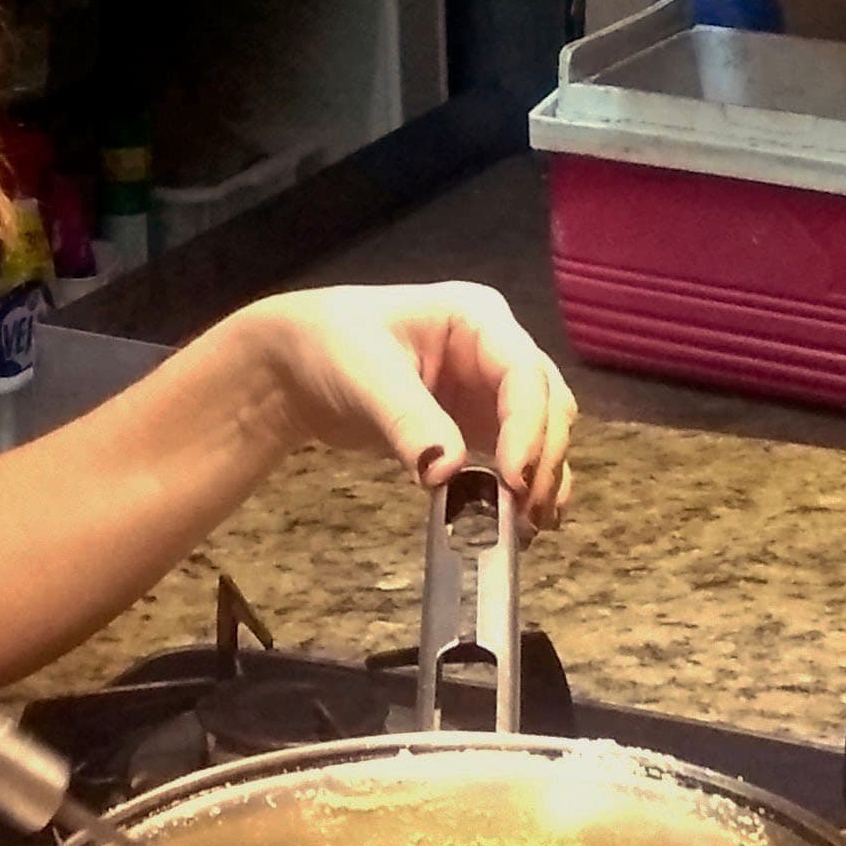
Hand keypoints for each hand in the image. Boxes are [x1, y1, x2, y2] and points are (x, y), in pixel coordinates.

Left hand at [227, 282, 577, 528]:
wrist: (298, 368)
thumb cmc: (330, 348)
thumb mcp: (365, 376)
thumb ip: (409, 422)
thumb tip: (447, 473)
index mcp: (477, 317)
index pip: (523, 372)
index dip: (528, 426)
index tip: (514, 479)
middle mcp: (496, 351)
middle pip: (547, 403)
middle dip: (543, 457)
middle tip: (527, 512)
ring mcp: (491, 390)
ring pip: (542, 434)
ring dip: (544, 478)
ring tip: (530, 527)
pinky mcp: (478, 427)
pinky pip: (516, 458)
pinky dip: (523, 490)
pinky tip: (522, 527)